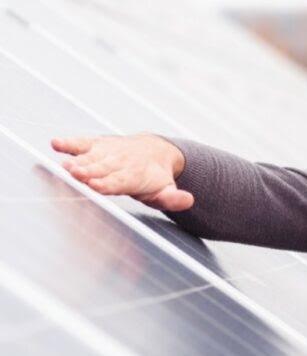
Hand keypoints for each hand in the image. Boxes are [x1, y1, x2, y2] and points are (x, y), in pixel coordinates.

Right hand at [51, 133, 193, 211]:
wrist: (156, 150)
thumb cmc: (157, 177)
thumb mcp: (167, 190)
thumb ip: (174, 198)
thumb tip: (189, 200)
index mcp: (135, 176)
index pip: (119, 181)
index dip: (107, 183)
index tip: (96, 185)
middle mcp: (120, 162)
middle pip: (102, 169)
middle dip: (89, 172)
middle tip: (76, 174)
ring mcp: (108, 152)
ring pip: (91, 157)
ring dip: (77, 161)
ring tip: (65, 165)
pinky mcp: (98, 145)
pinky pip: (83, 143)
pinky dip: (70, 143)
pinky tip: (56, 144)